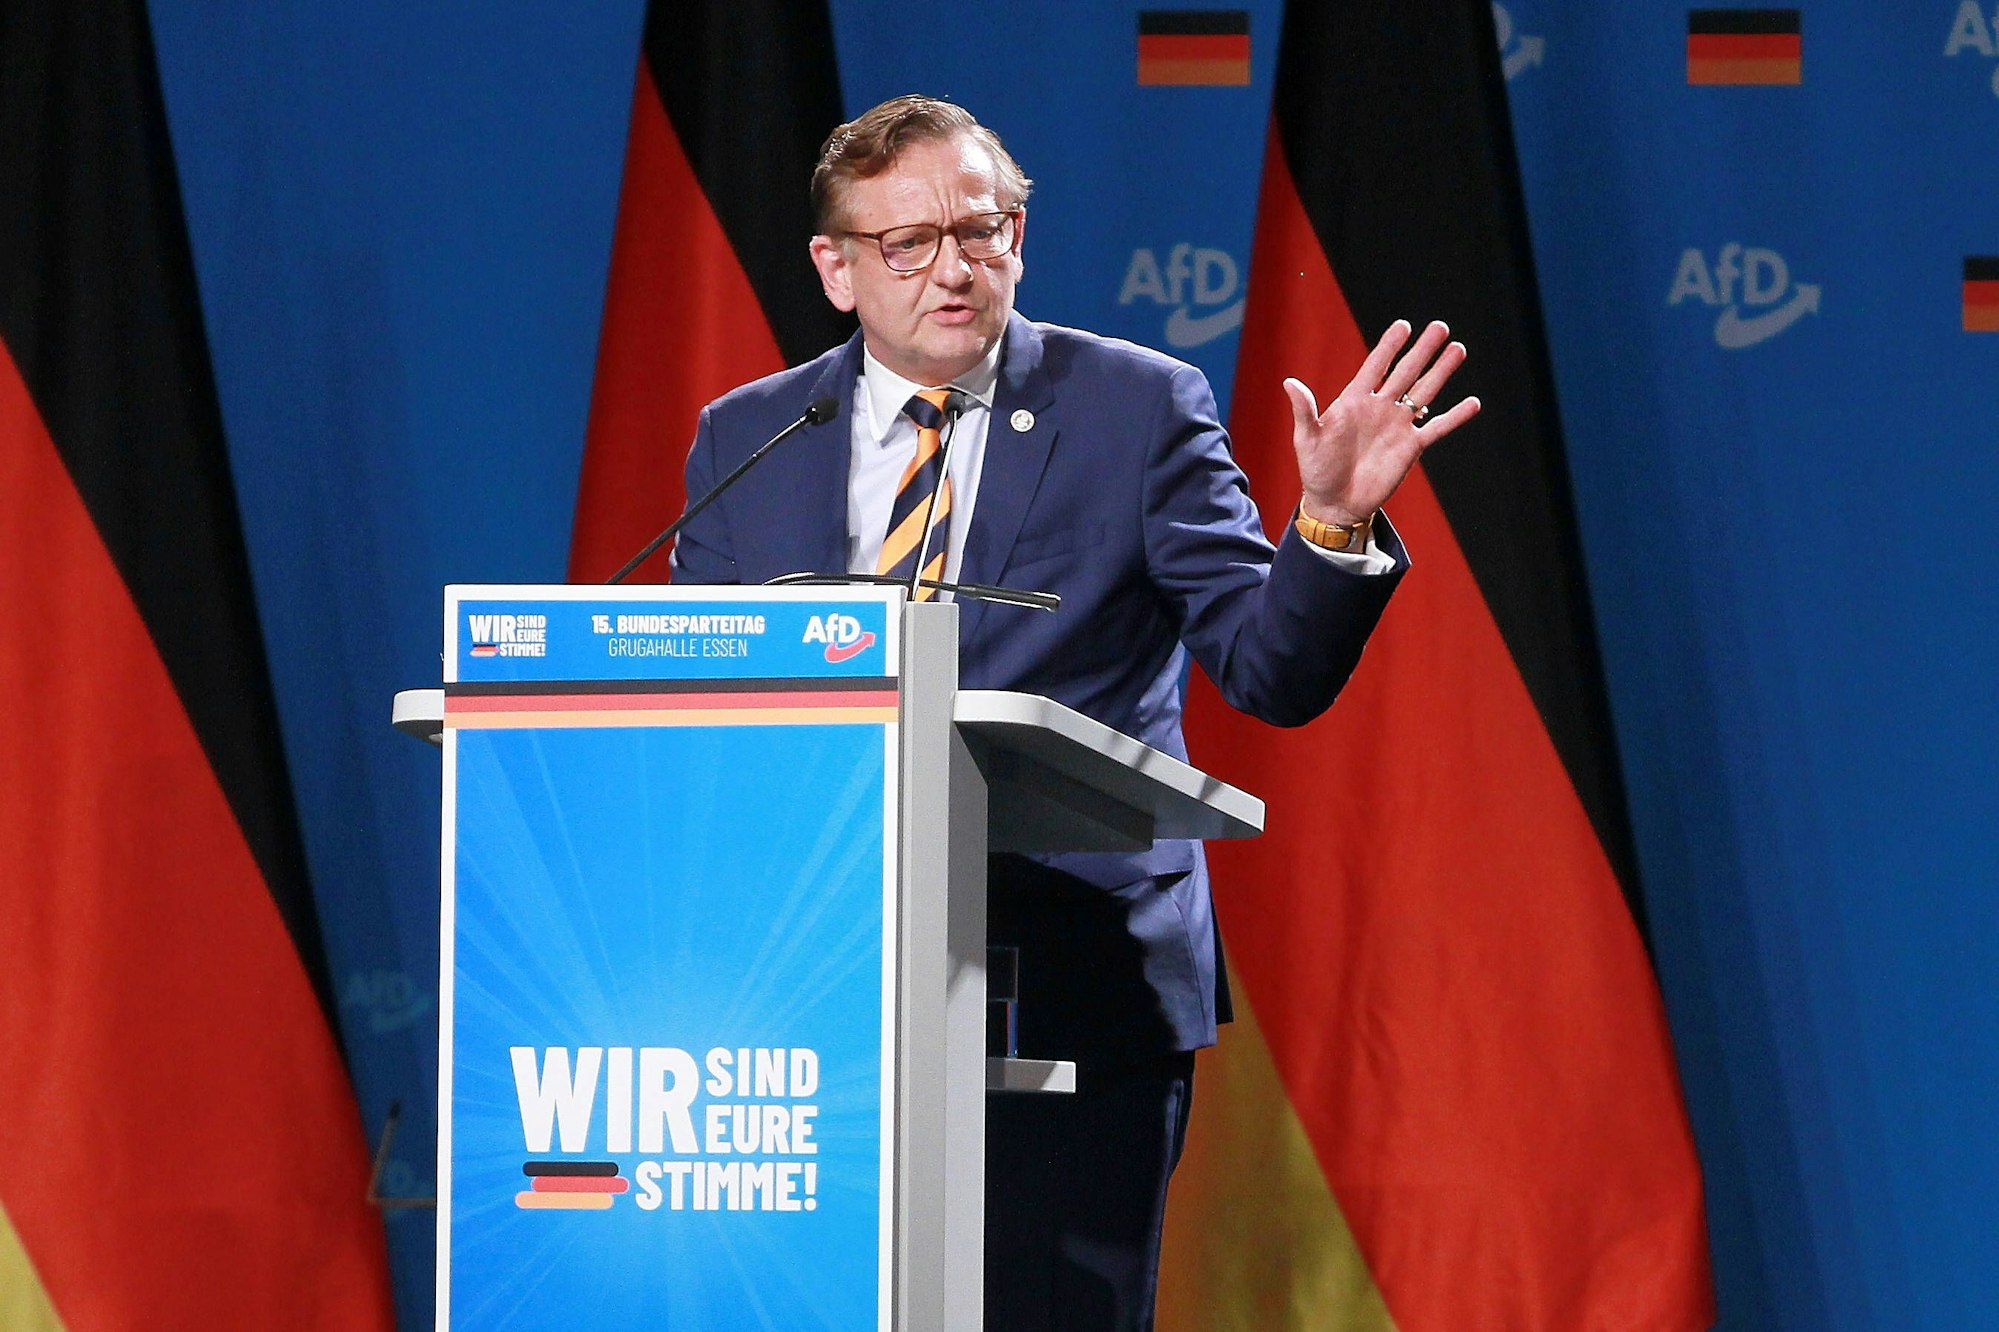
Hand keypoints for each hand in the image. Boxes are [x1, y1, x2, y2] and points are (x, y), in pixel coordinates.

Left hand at [1283, 319, 1480, 525]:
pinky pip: (1437, 428)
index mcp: (1354, 401)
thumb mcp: (1307, 438)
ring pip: (1424, 392)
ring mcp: (1398, 426)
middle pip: (1406, 372)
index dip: (1389, 346)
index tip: (1404, 326)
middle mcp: (1380, 408)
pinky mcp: (1411, 448)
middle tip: (1440, 327)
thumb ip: (1305, 410)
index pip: (1376, 366)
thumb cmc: (1316, 470)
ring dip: (1441, 372)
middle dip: (1423, 350)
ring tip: (1458, 349)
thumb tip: (1289, 382)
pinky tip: (1473, 403)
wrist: (1336, 503)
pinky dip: (1455, 417)